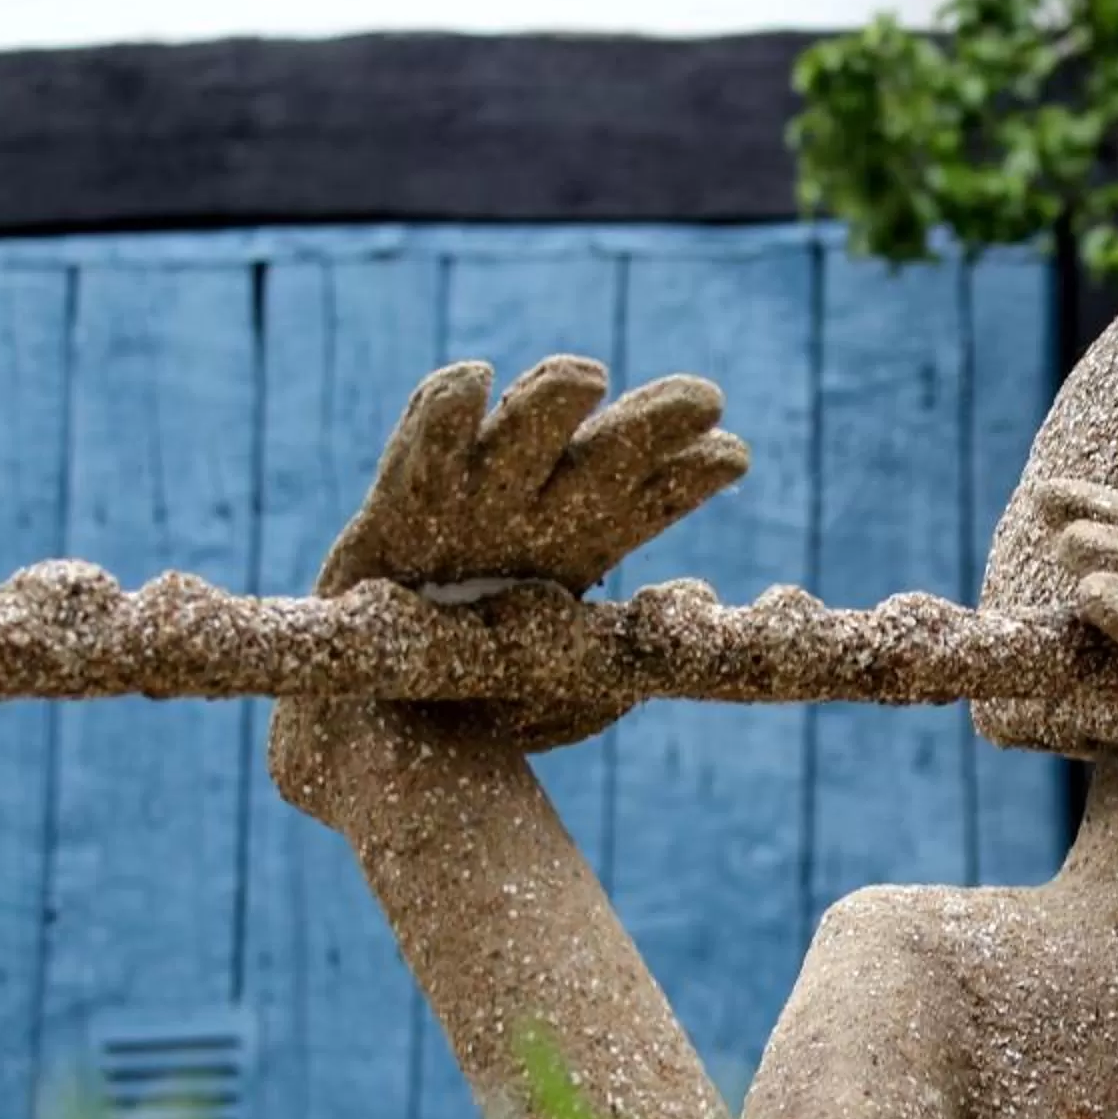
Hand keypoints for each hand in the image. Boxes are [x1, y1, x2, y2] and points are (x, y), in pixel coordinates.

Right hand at [272, 356, 746, 826]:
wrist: (384, 741)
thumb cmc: (488, 711)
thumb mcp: (575, 693)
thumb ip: (635, 654)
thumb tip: (700, 599)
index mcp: (585, 548)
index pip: (650, 501)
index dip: (690, 477)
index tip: (734, 457)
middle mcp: (534, 513)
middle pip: (601, 455)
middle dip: (650, 423)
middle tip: (703, 398)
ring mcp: (468, 503)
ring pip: (518, 436)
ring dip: (551, 401)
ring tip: (590, 377)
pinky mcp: (395, 511)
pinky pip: (420, 452)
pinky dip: (440, 414)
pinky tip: (474, 379)